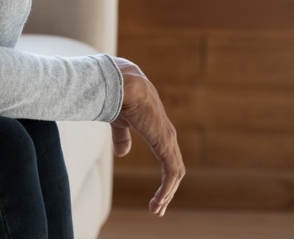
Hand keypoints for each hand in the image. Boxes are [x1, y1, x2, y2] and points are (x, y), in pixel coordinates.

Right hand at [110, 58, 184, 215]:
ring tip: (156, 209)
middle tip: (158, 208)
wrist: (122, 85)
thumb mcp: (119, 122)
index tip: (155, 193)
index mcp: (156, 127)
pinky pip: (172, 172)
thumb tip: (123, 153)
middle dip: (167, 189)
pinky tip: (158, 201)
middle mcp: (166, 134)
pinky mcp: (165, 144)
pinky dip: (167, 189)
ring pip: (175, 172)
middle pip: (174, 166)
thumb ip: (123, 137)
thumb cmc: (118, 97)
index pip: (167, 155)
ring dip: (167, 193)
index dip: (163, 175)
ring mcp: (168, 139)